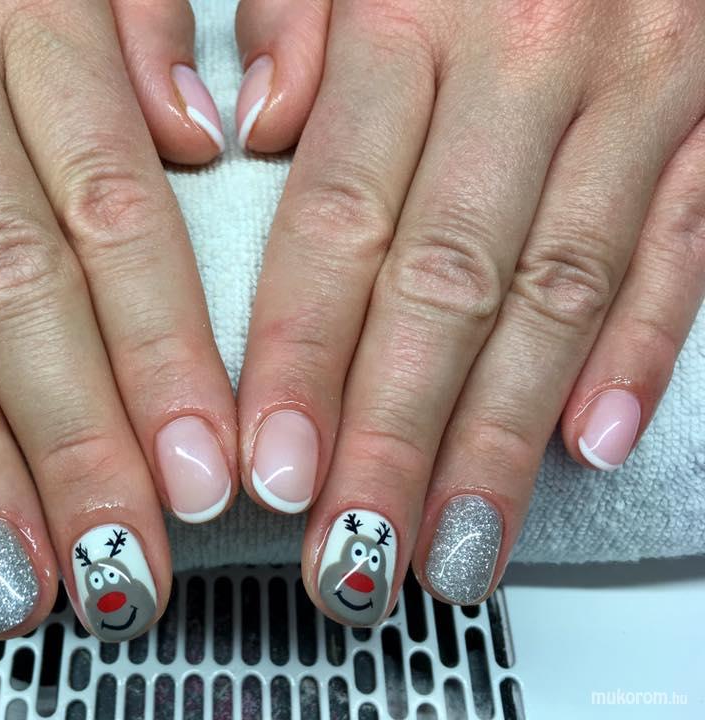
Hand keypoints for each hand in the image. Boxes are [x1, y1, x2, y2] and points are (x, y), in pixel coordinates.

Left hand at [234, 0, 704, 622]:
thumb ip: (293, 18)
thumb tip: (257, 126)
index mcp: (414, 11)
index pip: (339, 222)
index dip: (303, 358)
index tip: (273, 470)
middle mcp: (529, 57)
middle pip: (445, 285)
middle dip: (395, 438)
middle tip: (353, 553)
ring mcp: (639, 90)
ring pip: (557, 292)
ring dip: (503, 436)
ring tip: (453, 543)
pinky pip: (685, 244)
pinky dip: (642, 350)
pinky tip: (591, 444)